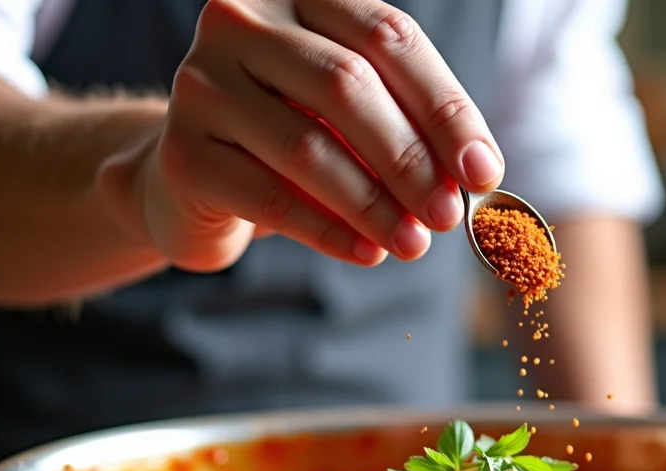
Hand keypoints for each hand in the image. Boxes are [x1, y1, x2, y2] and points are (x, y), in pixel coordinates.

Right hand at [97, 0, 505, 272]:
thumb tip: (476, 174)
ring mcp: (202, 83)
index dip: (444, 108)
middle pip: (348, 85)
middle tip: (448, 216)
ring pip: (308, 145)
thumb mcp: (353, 119)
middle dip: (409, 159)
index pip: (388, 37)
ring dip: (373, 205)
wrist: (195, 178)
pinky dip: (328, 231)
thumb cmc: (292, 139)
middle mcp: (241, 21)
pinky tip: (366, 252)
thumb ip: (408, 128)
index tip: (483, 171)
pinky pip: (269, 197)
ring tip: (413, 245)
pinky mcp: (182, 152)